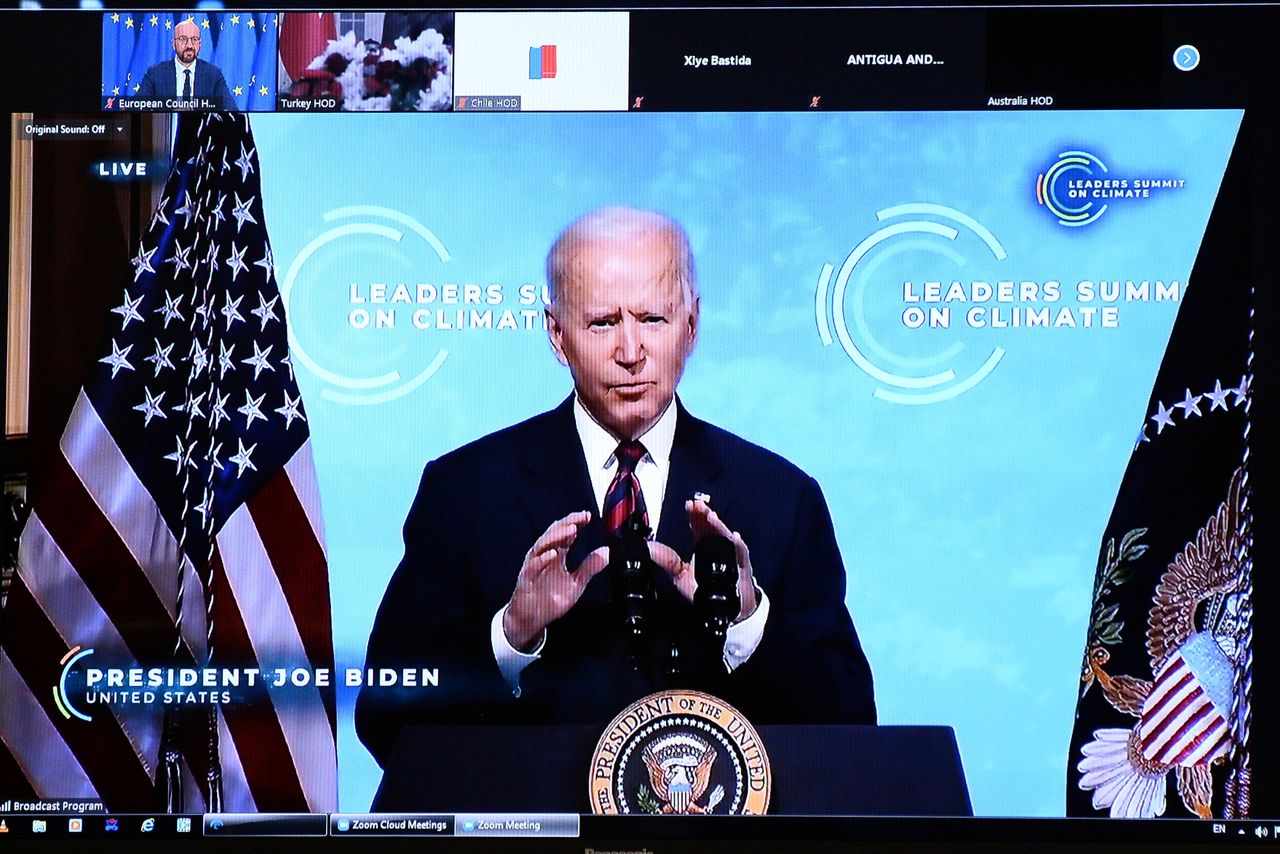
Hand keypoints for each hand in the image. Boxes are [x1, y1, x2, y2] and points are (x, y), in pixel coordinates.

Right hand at [503, 511, 608, 650]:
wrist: (532, 618)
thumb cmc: (551, 599)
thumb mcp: (576, 583)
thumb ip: (590, 567)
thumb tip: (607, 552)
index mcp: (557, 555)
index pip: (566, 533)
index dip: (576, 522)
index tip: (588, 516)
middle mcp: (545, 556)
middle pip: (554, 533)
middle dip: (568, 523)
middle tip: (581, 518)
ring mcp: (535, 565)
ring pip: (543, 544)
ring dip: (557, 536)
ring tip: (571, 530)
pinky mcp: (527, 577)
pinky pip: (534, 565)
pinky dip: (543, 558)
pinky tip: (553, 553)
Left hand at [647, 500, 758, 621]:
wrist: (726, 607)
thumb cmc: (705, 590)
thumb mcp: (680, 576)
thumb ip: (666, 561)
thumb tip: (649, 548)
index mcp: (702, 546)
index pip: (698, 525)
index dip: (694, 514)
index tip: (689, 505)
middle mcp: (717, 546)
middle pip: (712, 526)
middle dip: (705, 514)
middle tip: (698, 505)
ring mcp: (731, 554)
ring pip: (725, 536)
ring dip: (719, 526)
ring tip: (711, 517)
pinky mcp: (742, 565)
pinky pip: (741, 553)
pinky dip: (738, 544)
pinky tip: (734, 537)